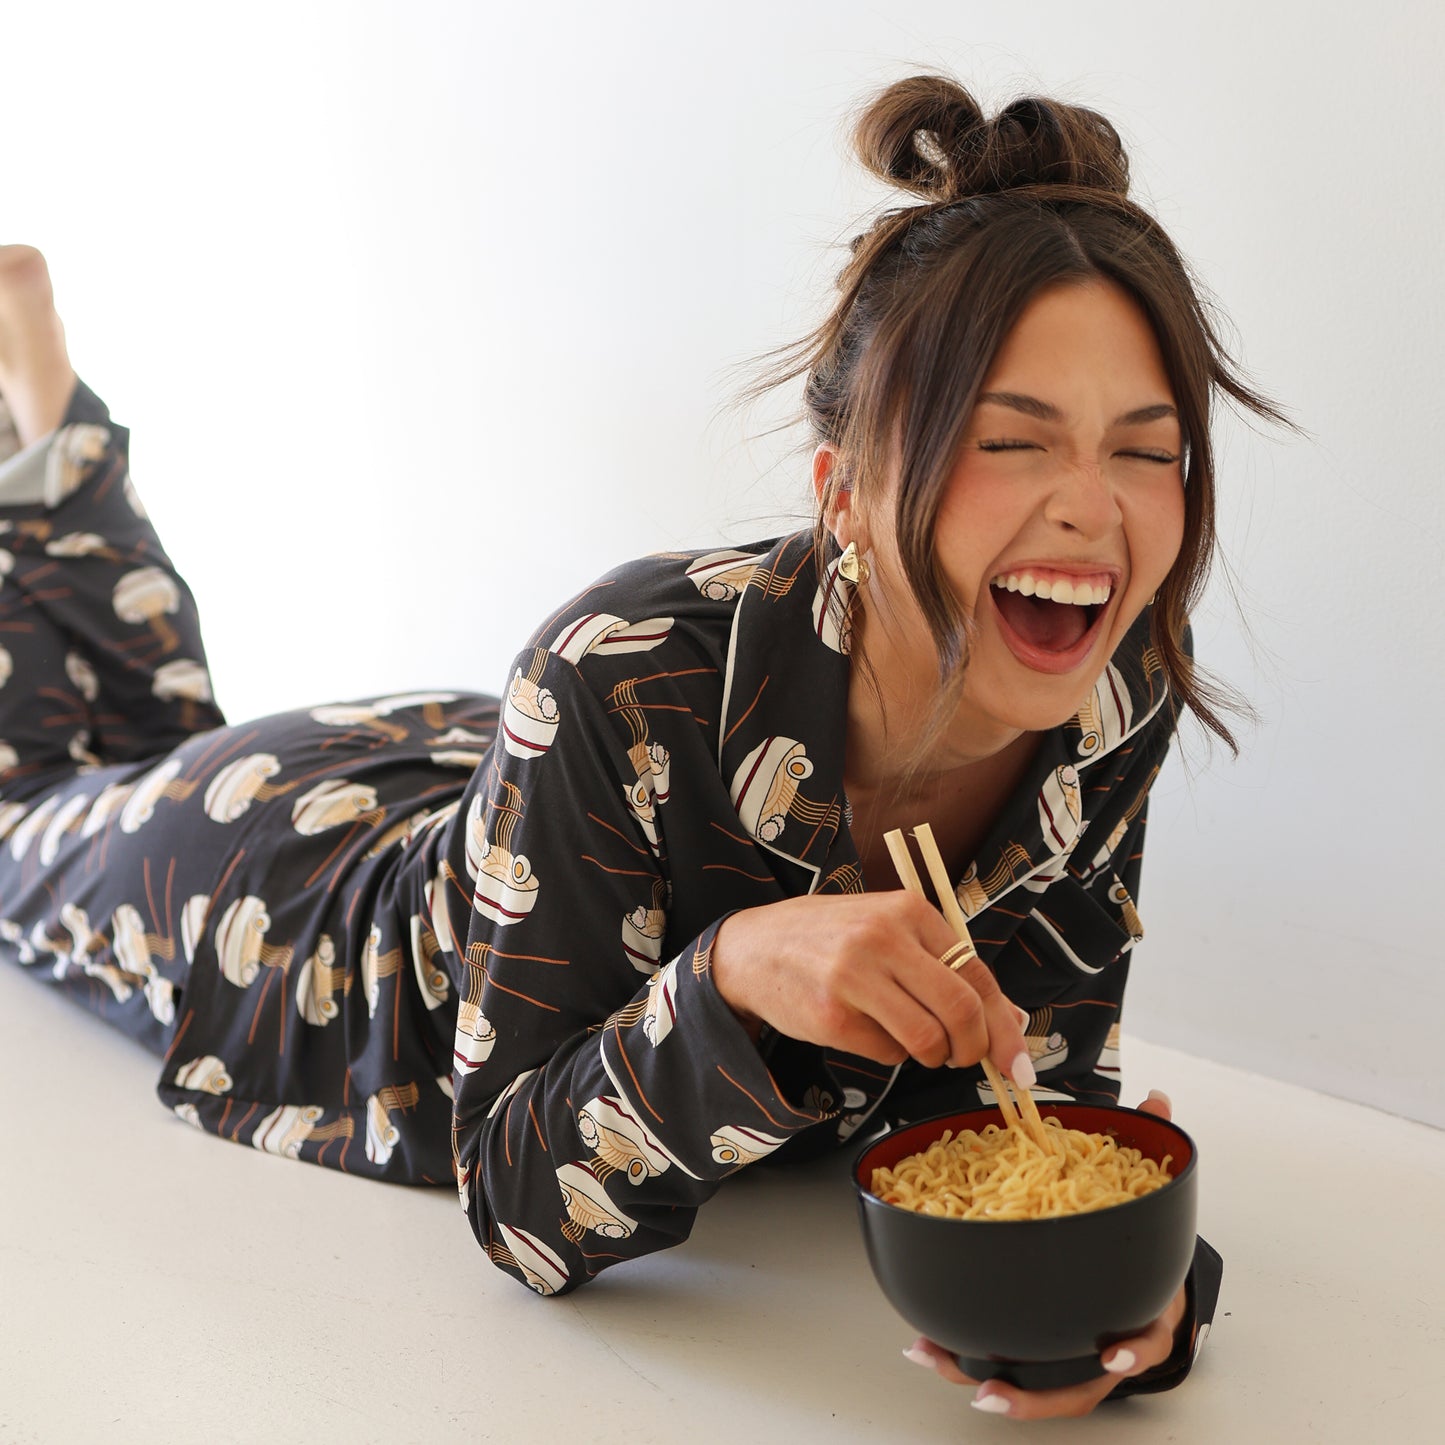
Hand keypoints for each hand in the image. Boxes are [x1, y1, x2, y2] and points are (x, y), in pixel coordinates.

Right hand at [710, 891, 1030, 1078]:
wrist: (753, 948)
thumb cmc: (830, 939)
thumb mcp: (888, 929)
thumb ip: (943, 965)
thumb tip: (1010, 1021)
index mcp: (908, 910)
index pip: (976, 973)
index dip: (1004, 1025)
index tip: (1018, 1062)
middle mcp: (883, 938)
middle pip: (961, 1010)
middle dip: (975, 1048)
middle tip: (966, 1059)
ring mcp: (855, 977)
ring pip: (929, 1040)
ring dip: (933, 1055)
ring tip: (916, 1043)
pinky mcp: (832, 1017)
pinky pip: (888, 1053)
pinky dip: (892, 1054)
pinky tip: (870, 1031)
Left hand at [902, 1089, 1188, 1419]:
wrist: (1146, 1275)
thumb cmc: (1140, 1240)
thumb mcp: (1149, 1196)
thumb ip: (1154, 1148)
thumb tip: (1157, 1099)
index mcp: (1144, 1306)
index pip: (1147, 1337)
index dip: (1133, 1349)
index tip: (1111, 1354)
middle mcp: (1109, 1344)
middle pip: (1078, 1388)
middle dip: (1032, 1394)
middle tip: (989, 1387)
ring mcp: (1074, 1356)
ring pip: (1036, 1388)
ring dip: (985, 1383)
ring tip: (934, 1360)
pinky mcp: (1041, 1350)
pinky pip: (1009, 1365)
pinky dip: (967, 1358)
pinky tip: (928, 1344)